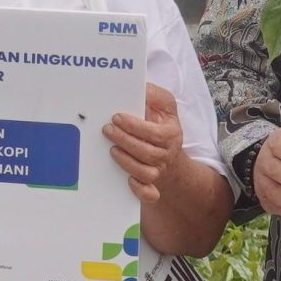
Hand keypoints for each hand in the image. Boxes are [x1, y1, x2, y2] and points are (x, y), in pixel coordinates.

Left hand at [106, 86, 187, 202]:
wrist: (173, 156)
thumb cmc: (163, 127)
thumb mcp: (166, 107)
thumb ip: (156, 96)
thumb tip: (142, 87)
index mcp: (171, 134)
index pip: (155, 133)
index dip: (135, 126)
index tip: (117, 117)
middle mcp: (166, 154)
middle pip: (147, 153)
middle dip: (125, 140)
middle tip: (107, 130)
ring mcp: (159, 171)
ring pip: (145, 172)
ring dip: (127, 162)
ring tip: (112, 149)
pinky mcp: (152, 185)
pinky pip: (149, 194)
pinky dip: (140, 190)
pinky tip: (128, 180)